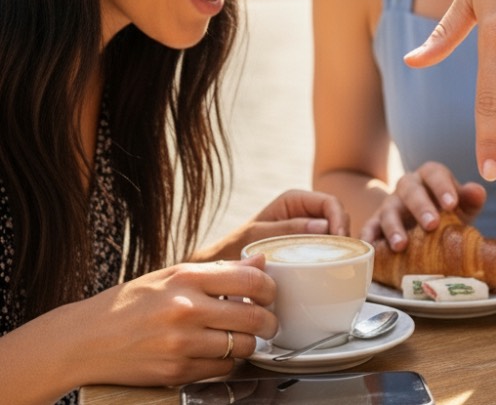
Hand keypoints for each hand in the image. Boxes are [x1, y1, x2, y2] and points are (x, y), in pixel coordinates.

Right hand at [77, 258, 276, 387]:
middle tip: (268, 322)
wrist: (86, 339)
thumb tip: (261, 263)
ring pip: (242, 347)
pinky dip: (226, 362)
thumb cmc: (130, 303)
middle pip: (253, 317)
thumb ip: (219, 270)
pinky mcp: (176, 371)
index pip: (251, 281)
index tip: (270, 294)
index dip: (270, 289)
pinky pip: (221, 368)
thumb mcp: (172, 275)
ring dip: (248, 344)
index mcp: (188, 278)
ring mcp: (182, 342)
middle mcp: (187, 309)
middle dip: (269, 321)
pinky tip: (216, 353)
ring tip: (240, 337)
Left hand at [195, 189, 349, 260]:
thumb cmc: (233, 248)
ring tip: (339, 263)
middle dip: (343, 233)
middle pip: (336, 217)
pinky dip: (332, 256)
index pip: (329, 202)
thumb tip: (323, 228)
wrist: (220, 267)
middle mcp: (303, 212)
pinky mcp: (306, 248)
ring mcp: (306, 230)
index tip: (340, 239)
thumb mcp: (257, 236)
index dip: (339, 218)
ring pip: (334, 233)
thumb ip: (287, 228)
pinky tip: (331, 268)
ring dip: (340, 246)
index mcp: (294, 200)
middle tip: (343, 255)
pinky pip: (326, 248)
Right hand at [360, 162, 485, 250]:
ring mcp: (390, 204)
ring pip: (388, 210)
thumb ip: (470, 198)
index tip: (452, 204)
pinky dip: (368, 238)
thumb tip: (478, 192)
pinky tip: (370, 250)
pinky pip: (369, 228)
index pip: (435, 173)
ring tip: (401, 245)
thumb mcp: (461, 206)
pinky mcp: (375, 223)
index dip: (442, 187)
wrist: (425, 226)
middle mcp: (407, 186)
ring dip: (394, 227)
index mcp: (429, 176)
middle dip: (420, 206)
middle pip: (410, 190)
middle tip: (432, 224)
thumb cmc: (447, 213)